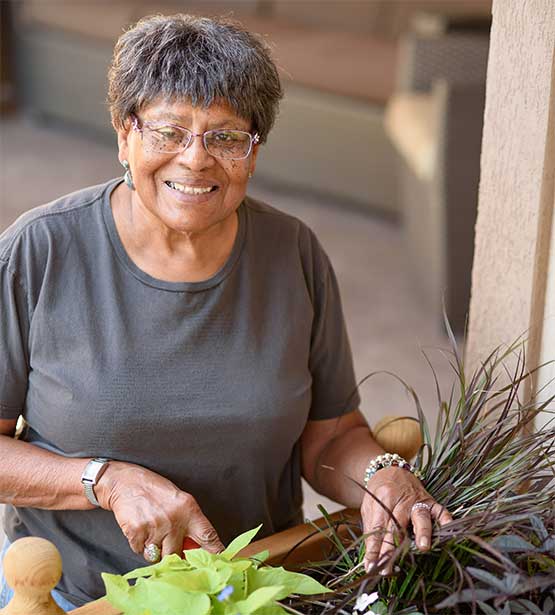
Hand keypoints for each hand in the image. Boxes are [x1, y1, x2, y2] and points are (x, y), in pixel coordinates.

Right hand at [95, 461, 223, 559]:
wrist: (125, 482)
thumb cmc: (154, 491)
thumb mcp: (178, 500)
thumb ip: (188, 522)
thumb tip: (196, 547)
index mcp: (189, 509)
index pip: (208, 535)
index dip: (215, 552)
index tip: (219, 562)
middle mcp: (174, 519)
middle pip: (178, 555)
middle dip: (172, 553)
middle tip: (165, 541)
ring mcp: (156, 527)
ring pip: (157, 557)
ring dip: (153, 549)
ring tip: (150, 530)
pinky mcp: (137, 533)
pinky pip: (139, 552)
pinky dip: (138, 544)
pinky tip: (139, 527)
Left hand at [361, 466, 451, 573]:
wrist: (390, 468)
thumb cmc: (379, 492)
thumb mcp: (369, 506)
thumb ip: (371, 528)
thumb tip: (370, 555)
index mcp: (382, 500)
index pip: (378, 528)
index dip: (374, 548)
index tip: (371, 566)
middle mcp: (400, 500)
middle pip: (397, 526)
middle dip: (393, 548)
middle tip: (389, 567)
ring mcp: (417, 500)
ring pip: (420, 516)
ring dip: (422, 531)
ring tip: (423, 547)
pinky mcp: (431, 500)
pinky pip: (440, 510)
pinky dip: (446, 519)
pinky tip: (448, 529)